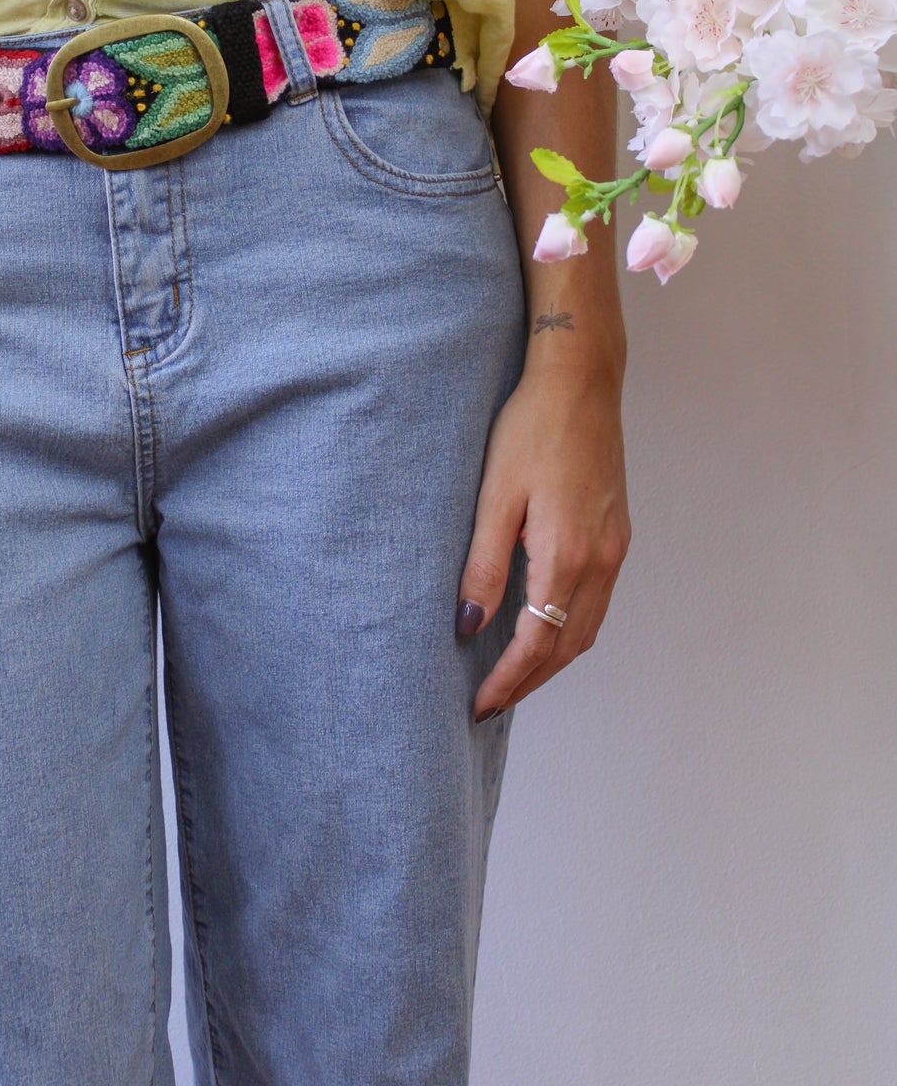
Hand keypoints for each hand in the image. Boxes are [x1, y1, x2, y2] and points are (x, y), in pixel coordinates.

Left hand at [456, 362, 628, 718]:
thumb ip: (484, 565)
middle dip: (530, 681)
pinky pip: (597, 601)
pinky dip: (570, 629)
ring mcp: (615, 547)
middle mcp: (601, 560)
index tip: (478, 704)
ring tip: (514, 678)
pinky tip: (545, 628)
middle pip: (568, 647)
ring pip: (587, 628)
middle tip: (492, 703)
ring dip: (553, 660)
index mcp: (567, 554)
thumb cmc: (532, 427)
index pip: (536, 641)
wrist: (581, 381)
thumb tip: (468, 625)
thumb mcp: (495, 495)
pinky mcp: (617, 533)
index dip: (507, 679)